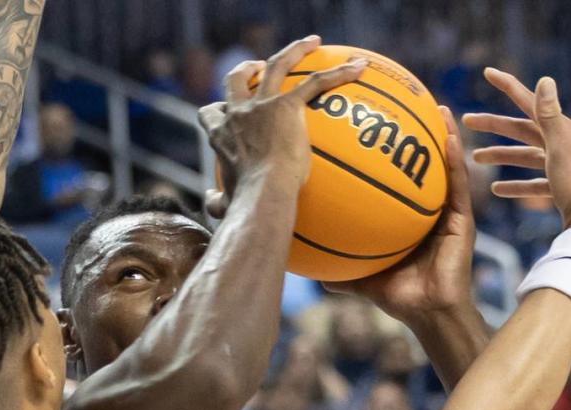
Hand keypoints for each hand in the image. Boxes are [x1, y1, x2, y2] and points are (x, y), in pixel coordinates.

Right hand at [199, 36, 367, 216]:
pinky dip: (338, 73)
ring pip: (276, 65)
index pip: (212, 113)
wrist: (262, 193)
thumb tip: (213, 203)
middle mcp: (237, 114)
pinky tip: (358, 68)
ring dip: (294, 51)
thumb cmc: (244, 203)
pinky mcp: (287, 107)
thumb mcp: (225, 204)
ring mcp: (261, 106)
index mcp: (220, 135)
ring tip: (311, 44)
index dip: (219, 109)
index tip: (228, 110)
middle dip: (247, 70)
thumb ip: (217, 201)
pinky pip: (316, 82)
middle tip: (258, 68)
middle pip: (236, 79)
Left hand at [324, 107, 474, 321]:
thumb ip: (332, 265)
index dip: (386, 155)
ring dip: (441, 135)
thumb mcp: (356, 275)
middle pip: (420, 166)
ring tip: (435, 105)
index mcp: (404, 218)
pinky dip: (454, 159)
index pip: (394, 179)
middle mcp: (425, 209)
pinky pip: (458, 183)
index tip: (370, 127)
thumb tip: (299, 260)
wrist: (427, 313)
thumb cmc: (394, 296)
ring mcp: (445, 212)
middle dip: (414, 135)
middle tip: (402, 104)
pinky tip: (449, 136)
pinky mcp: (462, 218)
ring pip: (444, 166)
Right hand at [463, 68, 570, 248]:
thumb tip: (544, 79)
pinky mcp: (561, 187)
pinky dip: (516, 184)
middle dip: (494, 125)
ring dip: (500, 156)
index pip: (530, 102)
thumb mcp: (560, 147)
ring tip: (475, 159)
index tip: (488, 72)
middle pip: (522, 130)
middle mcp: (565, 143)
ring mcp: (563, 166)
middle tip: (467, 120)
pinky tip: (498, 189)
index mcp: (564, 130)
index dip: (508, 86)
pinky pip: (534, 182)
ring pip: (526, 155)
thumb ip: (549, 114)